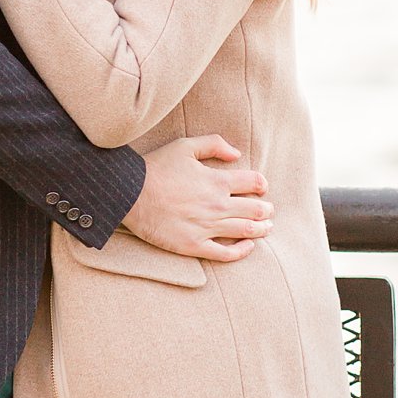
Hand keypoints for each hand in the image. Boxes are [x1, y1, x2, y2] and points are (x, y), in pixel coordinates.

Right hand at [124, 137, 272, 261]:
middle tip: (268, 211)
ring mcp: (206, 227)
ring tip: (267, 228)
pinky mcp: (194, 245)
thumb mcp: (185, 146)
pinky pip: (225, 253)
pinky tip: (248, 246)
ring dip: (261, 229)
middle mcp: (217, 205)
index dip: (262, 184)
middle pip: (256, 209)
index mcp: (217, 181)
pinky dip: (242, 251)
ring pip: (245, 231)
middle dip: (267, 210)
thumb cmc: (155, 168)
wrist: (128, 194)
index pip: (254, 182)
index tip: (261, 187)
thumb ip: (214, 144)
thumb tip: (237, 153)